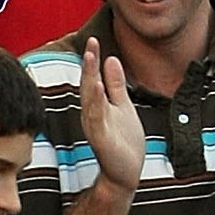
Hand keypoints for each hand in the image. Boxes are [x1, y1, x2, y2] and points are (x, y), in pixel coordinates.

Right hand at [80, 38, 148, 190]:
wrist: (125, 174)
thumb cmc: (123, 142)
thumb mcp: (122, 107)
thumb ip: (115, 85)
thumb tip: (111, 59)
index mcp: (98, 106)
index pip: (93, 78)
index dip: (93, 60)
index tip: (94, 40)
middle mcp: (93, 114)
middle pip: (89, 85)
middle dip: (89, 64)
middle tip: (90, 44)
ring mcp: (96, 127)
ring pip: (90, 100)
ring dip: (90, 79)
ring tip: (90, 59)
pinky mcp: (102, 140)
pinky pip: (97, 119)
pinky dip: (96, 103)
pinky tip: (97, 88)